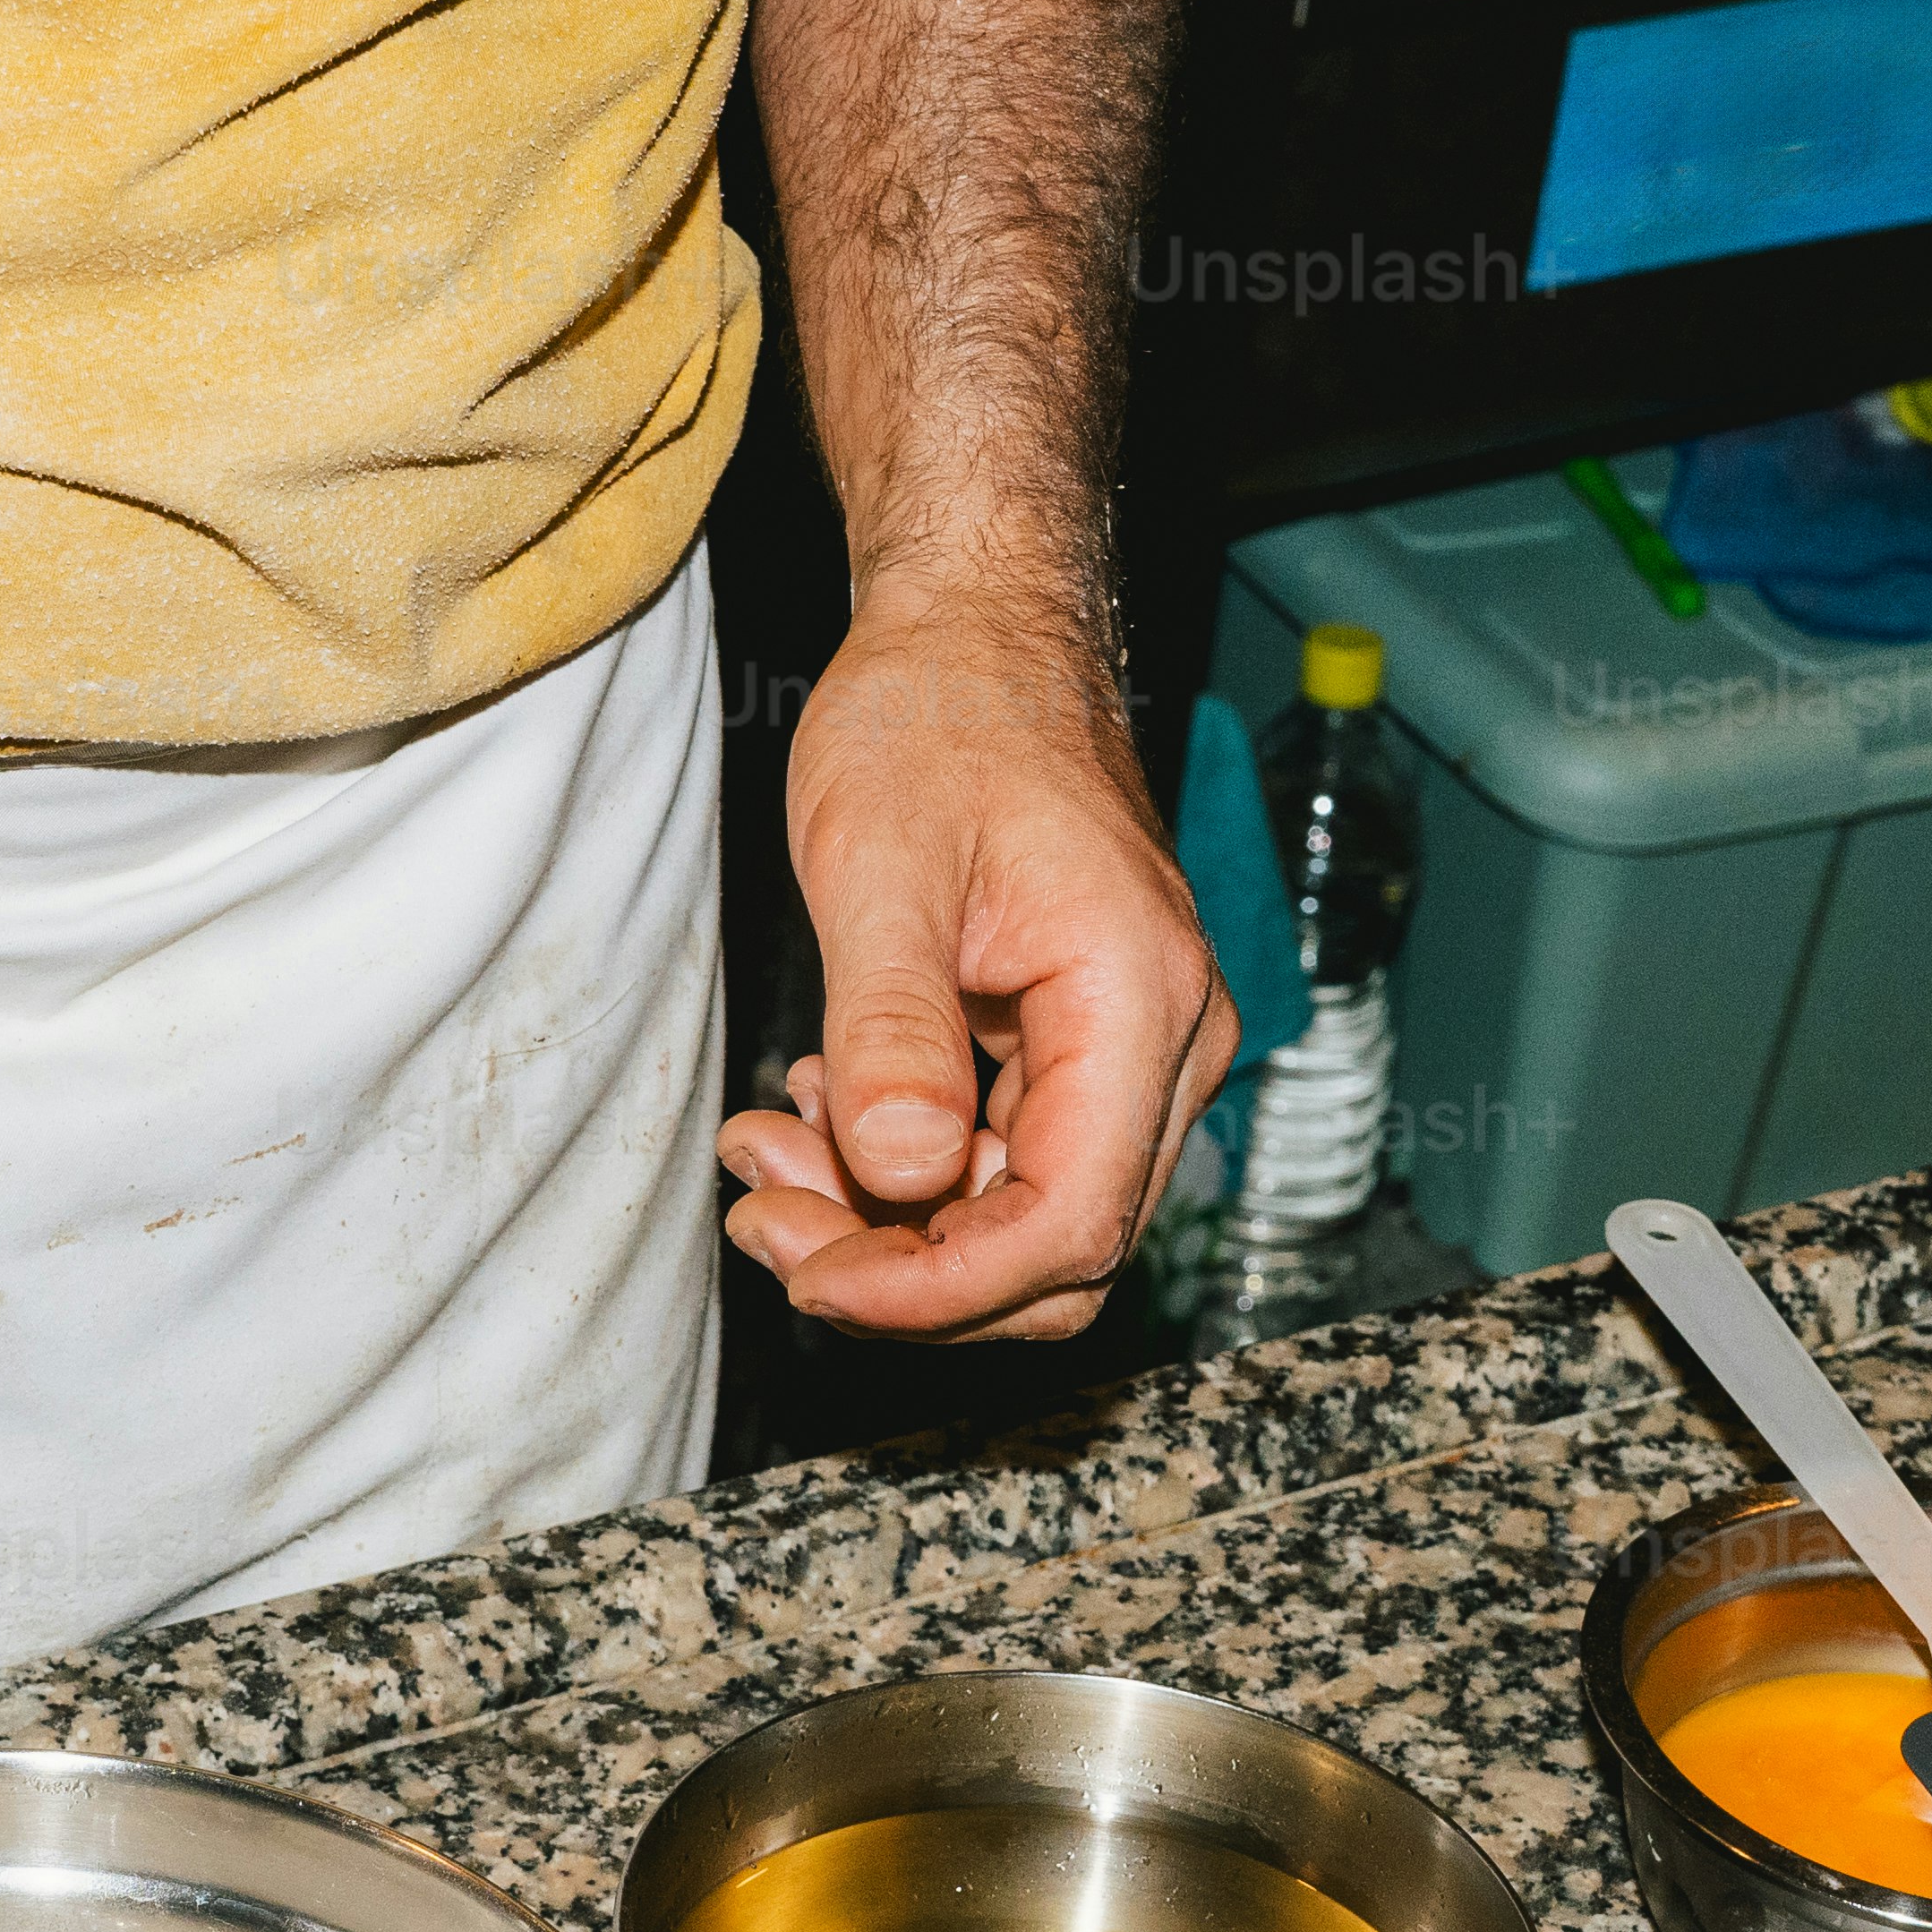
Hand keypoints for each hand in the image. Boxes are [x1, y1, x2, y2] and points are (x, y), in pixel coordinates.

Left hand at [719, 600, 1236, 1337]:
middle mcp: (1165, 1046)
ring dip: (890, 1227)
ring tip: (769, 1148)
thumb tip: (901, 1171)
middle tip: (766, 1214)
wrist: (977, 639)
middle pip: (1055, 1254)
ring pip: (1025, 1224)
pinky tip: (822, 1109)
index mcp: (1138, 1001)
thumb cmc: (937, 719)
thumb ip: (893, 1025)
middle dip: (902, 1271)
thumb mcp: (882, 865)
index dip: (936, 1291)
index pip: (1067, 1226)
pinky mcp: (1083, 1053)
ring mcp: (1132, 1055)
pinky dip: (907, 1171)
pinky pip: (1007, 1167)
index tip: (810, 1278)